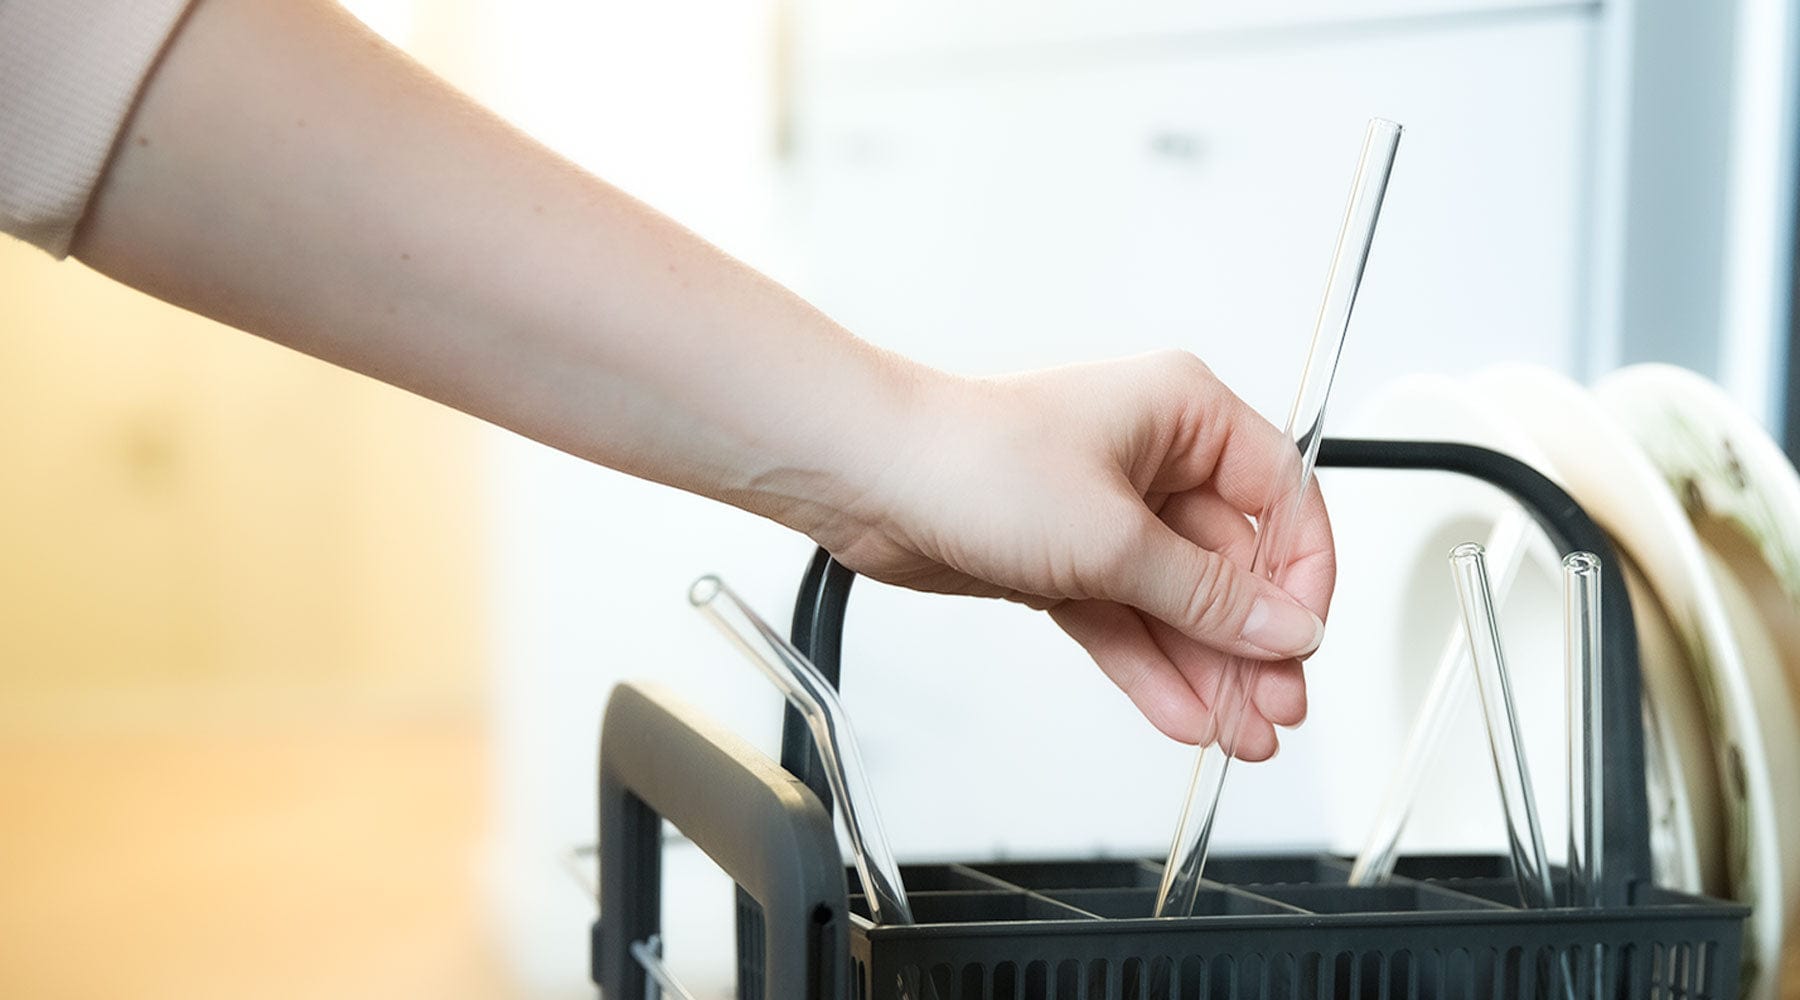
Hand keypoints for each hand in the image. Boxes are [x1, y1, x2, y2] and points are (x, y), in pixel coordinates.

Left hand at [814, 351, 1334, 760]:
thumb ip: (1207, 594)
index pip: (1283, 499)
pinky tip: (1186, 714)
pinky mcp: (1068, 561)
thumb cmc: (973, 460)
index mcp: (1185, 415)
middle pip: (1234, 564)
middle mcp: (1154, 460)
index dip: (1303, 575)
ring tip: (1242, 734)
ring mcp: (1110, 515)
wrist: (869, 480)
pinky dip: (1154, 668)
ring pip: (1181, 604)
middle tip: (1276, 709)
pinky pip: (1130, 621)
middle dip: (1254, 643)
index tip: (1303, 640)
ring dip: (1211, 670)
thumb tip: (1287, 626)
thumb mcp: (1113, 538)